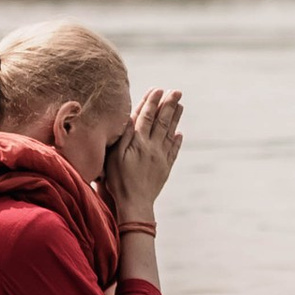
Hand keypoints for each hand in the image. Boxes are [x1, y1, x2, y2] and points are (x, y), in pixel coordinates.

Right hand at [104, 87, 183, 221]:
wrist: (135, 204)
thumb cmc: (119, 181)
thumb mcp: (114, 157)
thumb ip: (124, 136)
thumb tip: (131, 118)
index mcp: (139, 143)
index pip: (146, 117)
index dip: (152, 102)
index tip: (158, 89)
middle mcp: (153, 147)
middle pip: (162, 122)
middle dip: (169, 105)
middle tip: (176, 91)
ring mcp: (161, 157)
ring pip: (170, 133)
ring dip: (175, 118)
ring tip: (180, 105)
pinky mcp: (165, 168)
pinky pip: (173, 151)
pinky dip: (176, 141)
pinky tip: (179, 134)